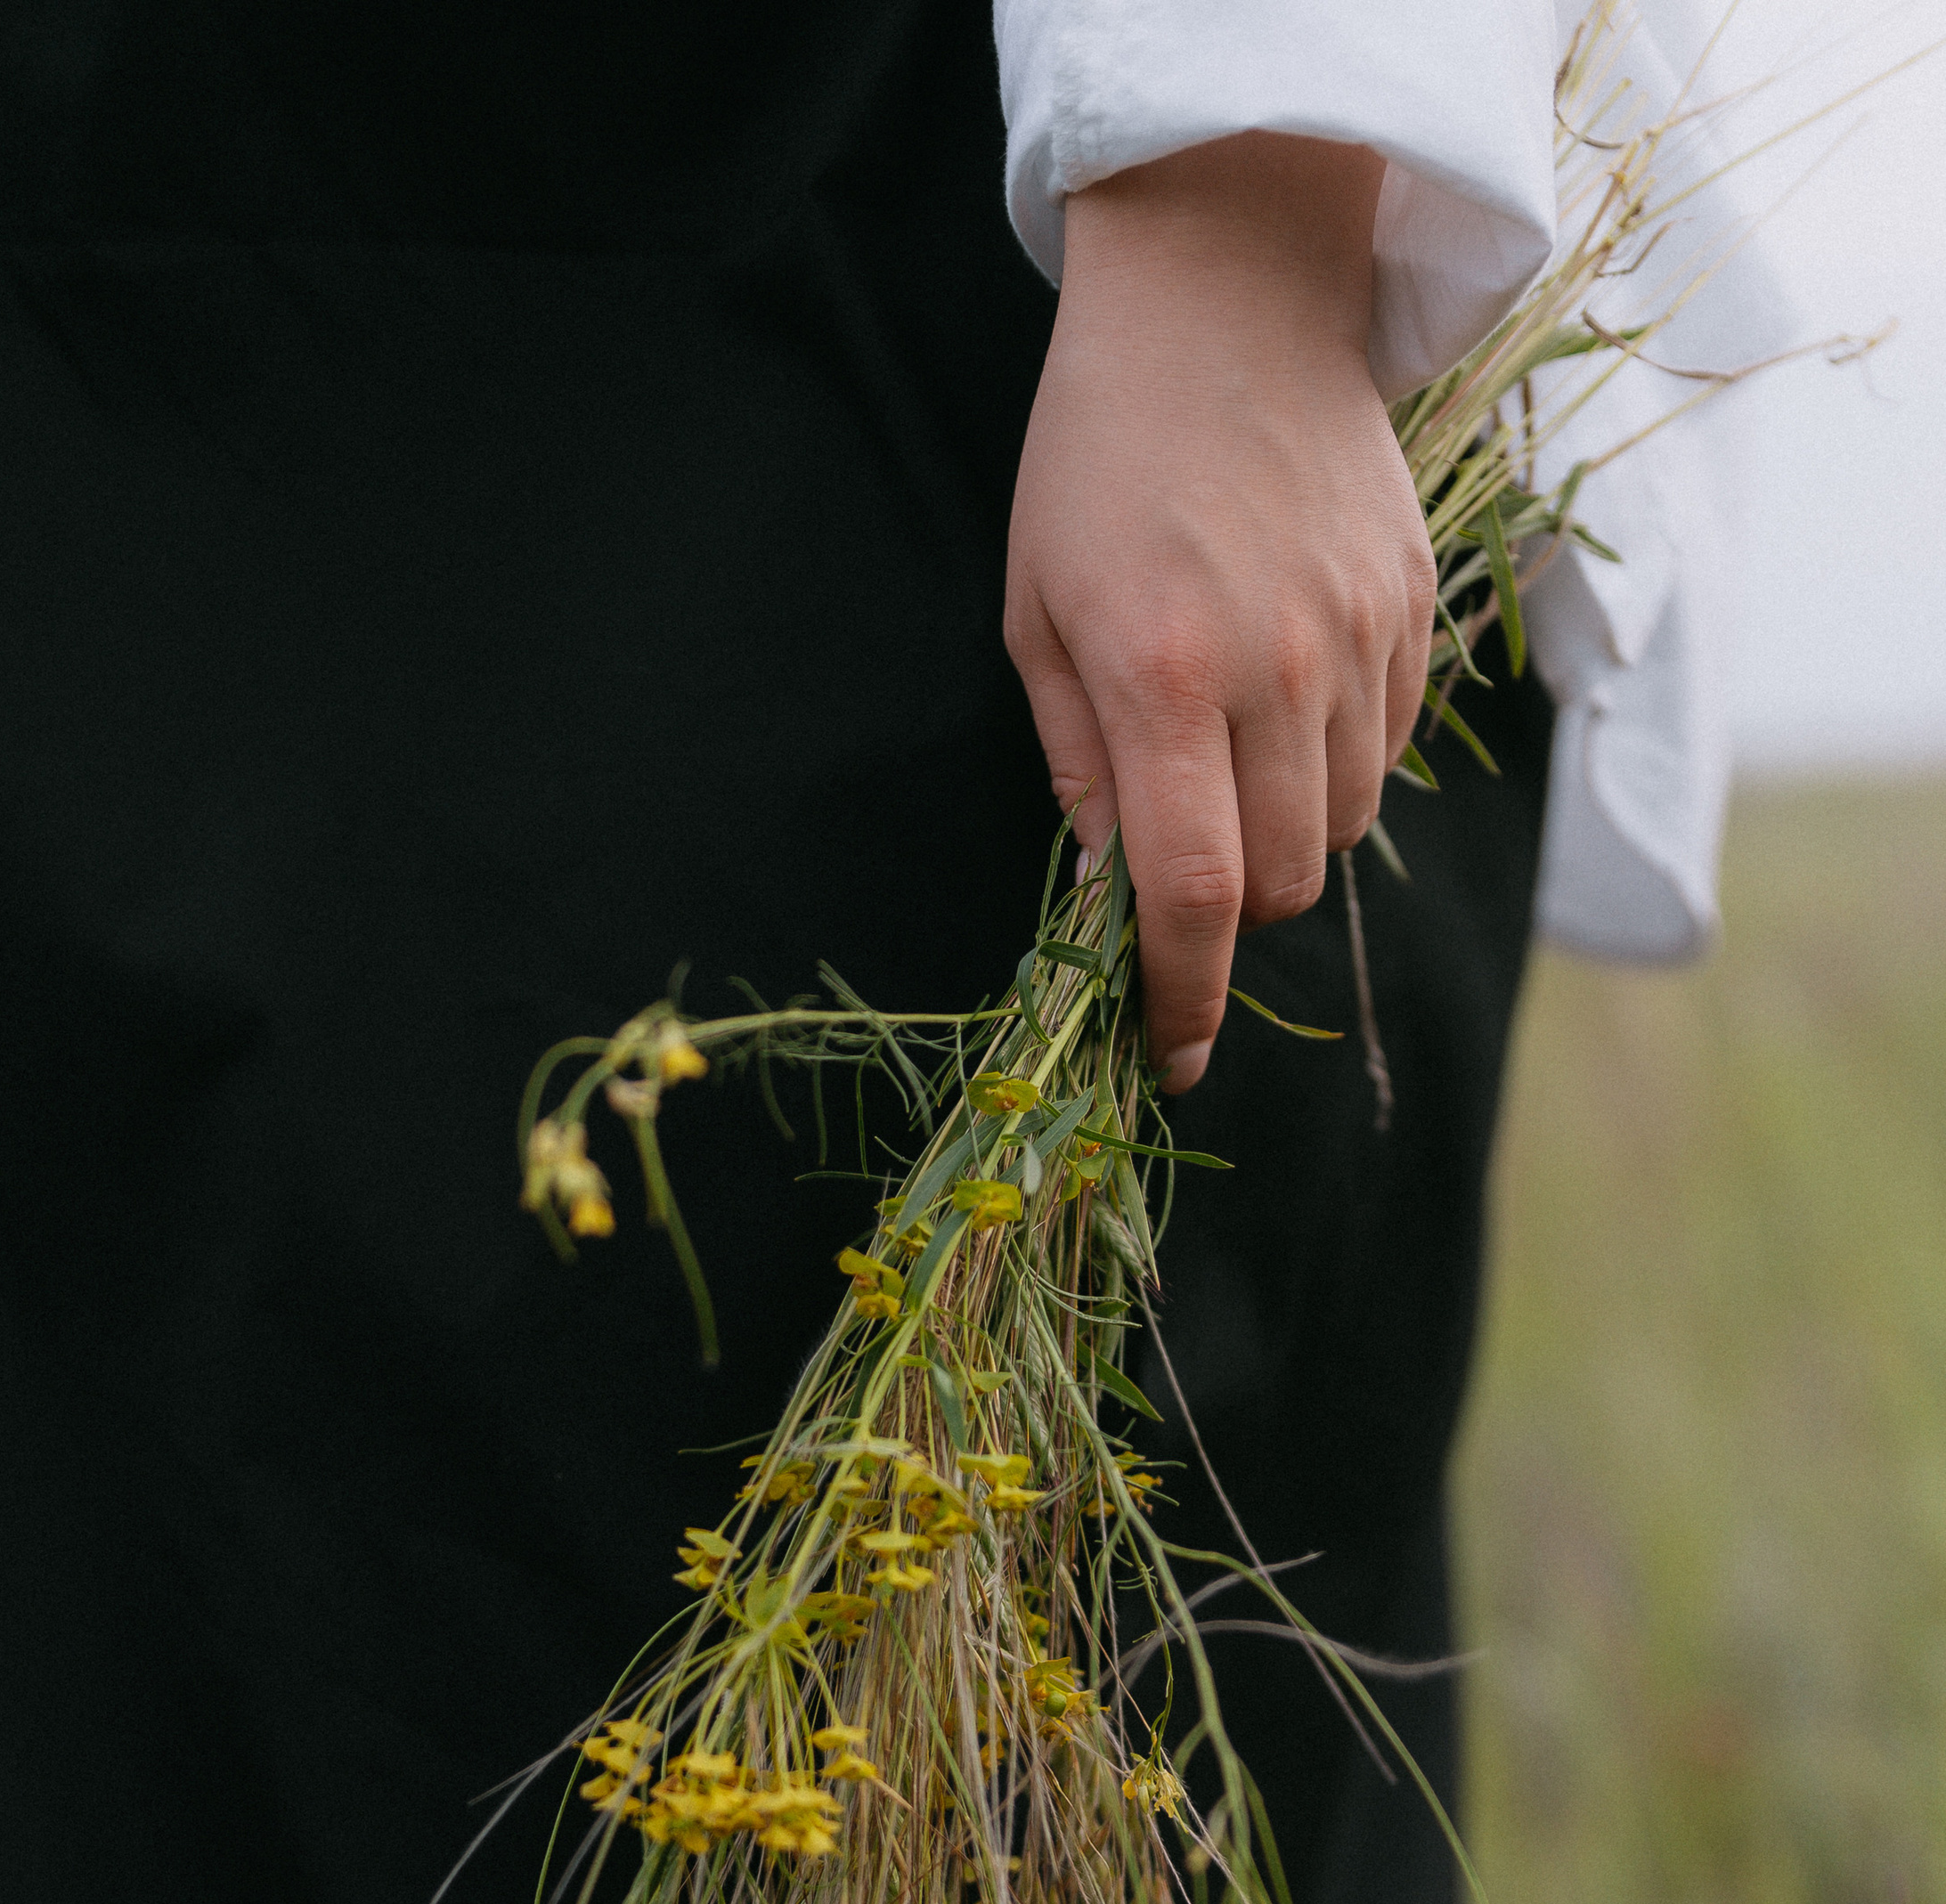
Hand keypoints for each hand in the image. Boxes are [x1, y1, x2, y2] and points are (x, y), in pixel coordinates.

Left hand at [1004, 133, 1436, 1090]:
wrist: (1226, 299)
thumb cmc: (1097, 460)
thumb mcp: (1036, 614)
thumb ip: (1077, 765)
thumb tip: (1111, 890)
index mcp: (1161, 678)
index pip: (1192, 894)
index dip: (1181, 997)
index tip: (1168, 1059)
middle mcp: (1275, 669)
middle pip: (1277, 884)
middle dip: (1224, 915)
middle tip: (1177, 864)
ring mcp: (1357, 637)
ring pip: (1338, 832)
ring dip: (1281, 843)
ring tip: (1230, 767)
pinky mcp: (1412, 606)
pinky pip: (1385, 752)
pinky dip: (1335, 771)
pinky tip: (1287, 708)